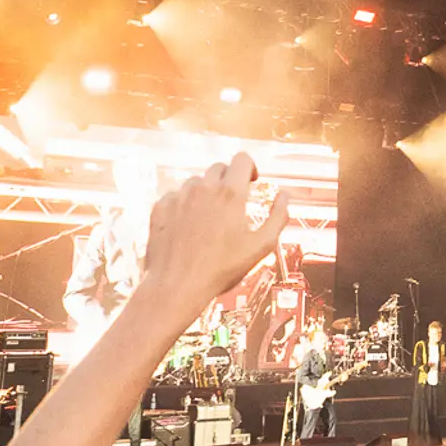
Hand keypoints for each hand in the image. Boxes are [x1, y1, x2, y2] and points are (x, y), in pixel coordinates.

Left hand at [138, 155, 289, 314]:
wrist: (177, 286)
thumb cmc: (220, 270)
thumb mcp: (261, 247)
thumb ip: (278, 217)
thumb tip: (284, 196)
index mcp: (230, 194)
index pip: (242, 159)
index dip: (249, 167)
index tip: (250, 181)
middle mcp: (203, 188)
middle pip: (218, 168)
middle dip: (228, 180)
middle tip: (231, 204)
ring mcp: (179, 196)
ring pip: (196, 182)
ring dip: (205, 192)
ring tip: (208, 219)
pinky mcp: (160, 208)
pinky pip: (175, 196)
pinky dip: (183, 204)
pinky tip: (187, 226)